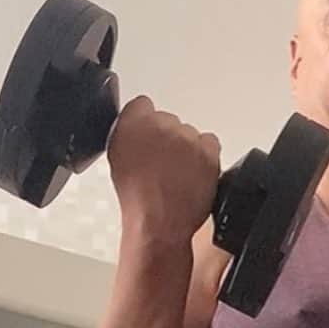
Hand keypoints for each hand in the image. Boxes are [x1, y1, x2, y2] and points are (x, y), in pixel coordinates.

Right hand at [107, 96, 220, 241]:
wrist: (158, 222)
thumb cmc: (137, 198)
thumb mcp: (118, 160)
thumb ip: (128, 135)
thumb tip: (138, 129)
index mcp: (132, 123)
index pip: (143, 105)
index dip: (146, 124)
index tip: (149, 139)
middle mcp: (160, 124)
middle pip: (168, 121)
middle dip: (167, 138)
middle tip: (163, 164)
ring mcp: (186, 137)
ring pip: (189, 134)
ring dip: (186, 149)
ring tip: (178, 175)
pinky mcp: (208, 150)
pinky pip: (209, 143)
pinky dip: (205, 155)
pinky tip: (194, 173)